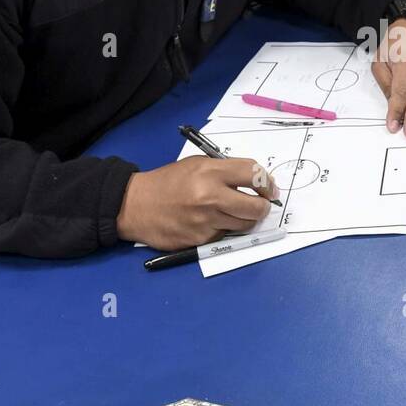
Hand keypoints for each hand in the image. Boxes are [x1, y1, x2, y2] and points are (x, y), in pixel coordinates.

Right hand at [115, 156, 277, 250]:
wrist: (135, 205)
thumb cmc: (168, 182)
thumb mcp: (196, 165)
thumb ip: (225, 171)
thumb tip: (256, 182)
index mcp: (210, 172)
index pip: (253, 175)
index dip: (267, 183)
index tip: (269, 189)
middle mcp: (210, 196)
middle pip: (256, 207)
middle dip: (263, 207)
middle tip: (261, 206)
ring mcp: (206, 221)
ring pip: (244, 225)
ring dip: (245, 220)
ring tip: (235, 213)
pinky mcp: (200, 240)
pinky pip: (225, 235)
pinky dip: (224, 230)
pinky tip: (212, 222)